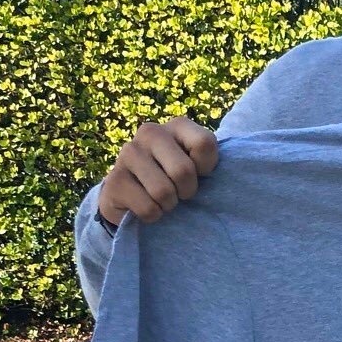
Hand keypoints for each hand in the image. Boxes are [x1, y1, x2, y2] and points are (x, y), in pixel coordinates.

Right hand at [98, 117, 217, 224]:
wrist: (132, 196)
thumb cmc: (175, 179)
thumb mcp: (197, 166)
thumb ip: (209, 161)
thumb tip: (227, 174)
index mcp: (177, 125)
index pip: (205, 144)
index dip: (206, 168)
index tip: (200, 174)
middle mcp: (150, 132)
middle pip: (184, 171)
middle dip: (187, 192)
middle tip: (180, 192)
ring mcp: (128, 153)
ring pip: (163, 192)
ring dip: (168, 205)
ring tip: (163, 199)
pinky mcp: (114, 180)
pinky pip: (147, 208)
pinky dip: (153, 215)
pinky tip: (146, 205)